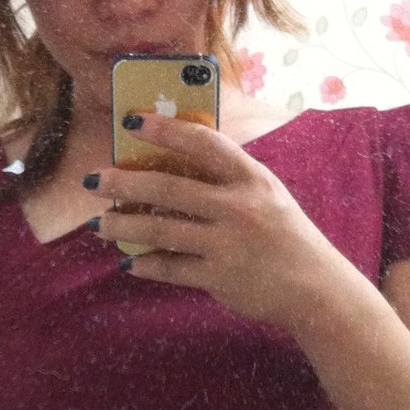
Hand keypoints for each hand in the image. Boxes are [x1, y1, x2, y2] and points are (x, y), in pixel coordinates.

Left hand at [86, 112, 343, 327]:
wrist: (315, 288)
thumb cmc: (287, 239)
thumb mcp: (268, 197)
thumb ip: (230, 182)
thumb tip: (177, 170)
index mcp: (252, 178)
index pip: (204, 143)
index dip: (166, 129)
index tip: (133, 122)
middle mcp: (238, 207)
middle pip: (169, 189)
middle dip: (125, 183)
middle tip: (94, 180)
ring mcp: (227, 244)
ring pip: (162, 231)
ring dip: (124, 227)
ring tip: (100, 225)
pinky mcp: (219, 277)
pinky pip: (172, 268)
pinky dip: (147, 265)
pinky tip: (130, 261)